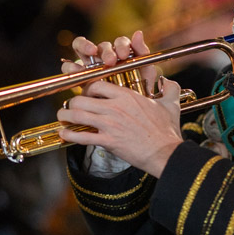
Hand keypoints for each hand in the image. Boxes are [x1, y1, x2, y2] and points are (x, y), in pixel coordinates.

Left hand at [58, 31, 182, 176]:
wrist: (165, 152)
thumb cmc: (167, 130)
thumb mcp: (170, 105)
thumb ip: (170, 89)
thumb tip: (170, 82)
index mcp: (126, 96)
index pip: (97, 84)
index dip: (88, 88)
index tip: (87, 94)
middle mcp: (115, 107)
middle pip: (82, 98)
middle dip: (73, 102)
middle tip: (71, 107)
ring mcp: (109, 124)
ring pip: (77, 114)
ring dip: (66, 116)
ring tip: (62, 118)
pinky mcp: (107, 141)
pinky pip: (81, 136)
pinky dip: (69, 135)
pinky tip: (65, 134)